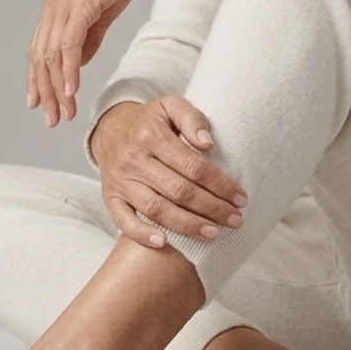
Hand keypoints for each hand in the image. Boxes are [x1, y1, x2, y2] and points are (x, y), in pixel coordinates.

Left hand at [26, 0, 152, 127]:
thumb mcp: (101, 12)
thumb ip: (88, 36)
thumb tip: (77, 62)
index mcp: (55, 7)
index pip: (39, 50)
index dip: (37, 80)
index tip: (40, 104)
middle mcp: (53, 6)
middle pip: (40, 58)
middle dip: (45, 92)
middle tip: (51, 119)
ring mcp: (64, 4)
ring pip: (52, 55)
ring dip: (57, 88)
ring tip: (64, 112)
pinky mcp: (81, 4)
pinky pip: (69, 44)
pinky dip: (68, 70)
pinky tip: (72, 89)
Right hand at [91, 97, 247, 248]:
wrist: (110, 129)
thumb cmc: (149, 121)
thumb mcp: (171, 106)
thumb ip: (192, 119)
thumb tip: (208, 144)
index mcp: (151, 136)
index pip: (193, 166)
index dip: (220, 184)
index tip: (240, 198)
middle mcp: (134, 160)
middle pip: (179, 190)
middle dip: (211, 208)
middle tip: (235, 220)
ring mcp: (121, 181)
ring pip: (156, 209)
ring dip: (187, 225)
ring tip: (213, 233)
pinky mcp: (110, 198)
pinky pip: (123, 220)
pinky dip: (142, 234)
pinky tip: (164, 243)